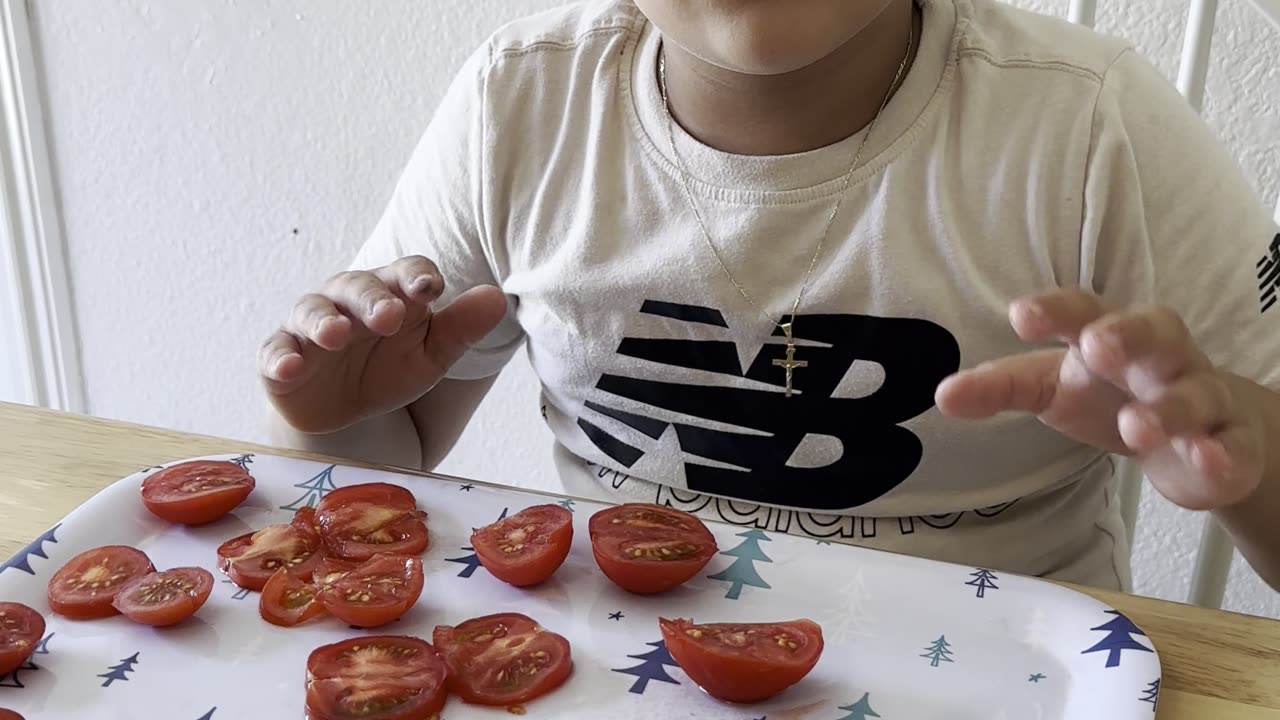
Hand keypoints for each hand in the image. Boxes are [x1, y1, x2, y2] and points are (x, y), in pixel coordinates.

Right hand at [259, 256, 506, 433]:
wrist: (347, 410)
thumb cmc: (392, 366)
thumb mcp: (433, 354)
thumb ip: (463, 328)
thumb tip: (498, 298)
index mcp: (391, 292)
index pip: (405, 273)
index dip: (416, 277)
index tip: (430, 287)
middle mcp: (347, 300)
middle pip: (357, 287)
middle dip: (372, 299)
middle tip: (389, 315)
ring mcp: (310, 327)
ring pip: (312, 313)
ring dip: (323, 321)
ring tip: (335, 335)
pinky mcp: (280, 357)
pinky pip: (275, 352)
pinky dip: (280, 357)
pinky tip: (289, 367)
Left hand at [936, 289, 1264, 510]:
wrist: (1194, 431)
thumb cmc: (1109, 394)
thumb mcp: (1049, 387)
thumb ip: (999, 388)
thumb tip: (943, 395)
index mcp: (1108, 332)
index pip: (1082, 309)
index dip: (1055, 310)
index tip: (1022, 315)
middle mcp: (1160, 354)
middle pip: (1153, 330)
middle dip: (1127, 334)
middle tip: (1097, 346)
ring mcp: (1201, 394)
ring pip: (1194, 392)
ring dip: (1167, 408)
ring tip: (1135, 427)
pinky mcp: (1230, 441)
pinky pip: (1231, 444)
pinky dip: (1220, 453)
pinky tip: (1204, 460)